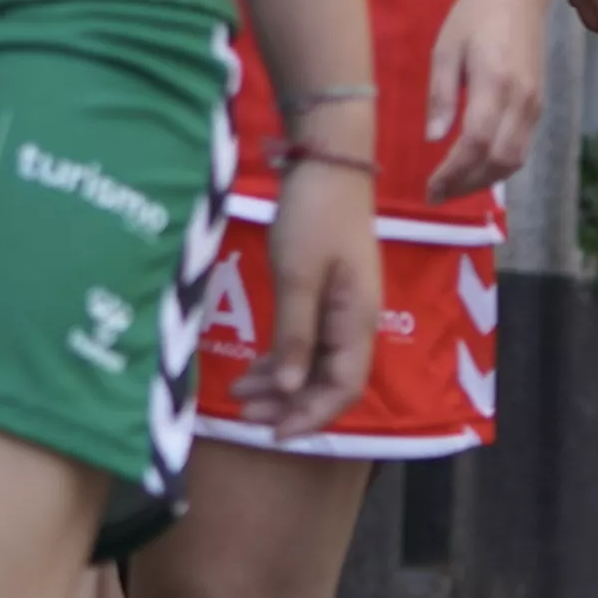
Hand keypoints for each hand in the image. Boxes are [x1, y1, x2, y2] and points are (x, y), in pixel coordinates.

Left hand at [243, 157, 380, 432]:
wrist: (328, 164)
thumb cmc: (314, 216)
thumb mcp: (298, 275)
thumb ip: (295, 334)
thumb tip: (289, 389)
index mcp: (356, 321)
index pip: (343, 388)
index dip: (311, 416)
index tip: (274, 432)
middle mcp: (354, 322)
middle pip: (329, 382)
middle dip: (290, 405)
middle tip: (247, 415)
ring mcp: (340, 309)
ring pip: (314, 364)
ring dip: (282, 384)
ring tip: (240, 393)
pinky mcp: (324, 294)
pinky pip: (306, 342)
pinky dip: (281, 359)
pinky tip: (254, 367)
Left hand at [422, 0, 550, 202]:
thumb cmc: (475, 15)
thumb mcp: (445, 49)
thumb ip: (441, 95)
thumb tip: (433, 139)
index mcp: (495, 82)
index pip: (475, 143)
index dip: (452, 172)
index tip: (429, 187)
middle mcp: (521, 99)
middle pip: (498, 160)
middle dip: (467, 185)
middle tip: (437, 195)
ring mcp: (535, 104)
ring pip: (514, 160)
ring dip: (484, 181)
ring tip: (454, 188)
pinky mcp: (539, 105)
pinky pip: (522, 147)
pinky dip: (499, 166)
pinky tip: (476, 168)